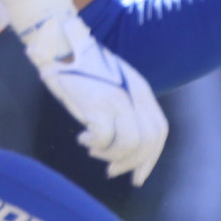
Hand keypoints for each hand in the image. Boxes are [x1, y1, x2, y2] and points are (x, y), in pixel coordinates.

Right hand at [18, 1, 168, 183]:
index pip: (159, 132)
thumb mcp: (113, 85)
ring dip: (110, 154)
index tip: (138, 177)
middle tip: (113, 170)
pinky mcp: (97, 102)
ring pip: (129, 144)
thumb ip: (125, 110)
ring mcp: (118, 99)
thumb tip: (126, 148)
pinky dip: (95, 143)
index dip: (151, 158)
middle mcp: (134, 96)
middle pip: (148, 141)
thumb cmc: (83, 68)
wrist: (62, 44)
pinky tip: (84, 136)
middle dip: (132, 163)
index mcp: (142, 91)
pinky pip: (104, 138)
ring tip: (93, 147)